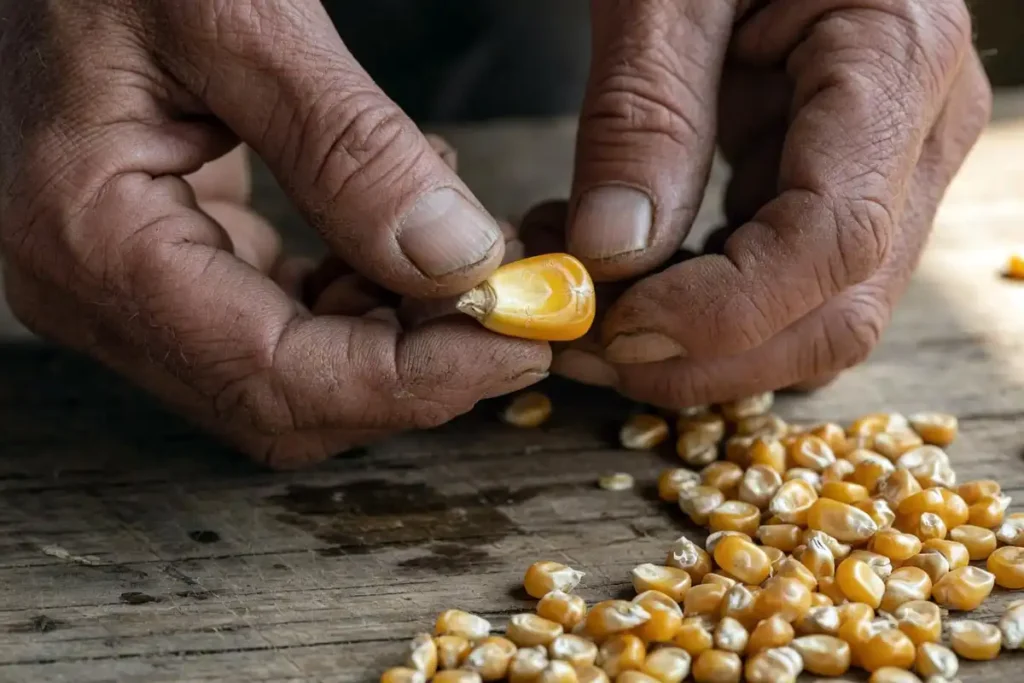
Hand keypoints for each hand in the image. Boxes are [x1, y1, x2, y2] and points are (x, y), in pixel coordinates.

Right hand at [0, 0, 549, 467]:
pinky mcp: (160, 260)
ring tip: (458, 252)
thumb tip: (456, 261)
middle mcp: (91, 288)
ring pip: (287, 375)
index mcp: (91, 239)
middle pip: (281, 400)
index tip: (518, 349)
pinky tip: (396, 237)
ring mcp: (123, 283)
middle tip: (506, 308)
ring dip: (392, 337)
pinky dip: (356, 303)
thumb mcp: (237, 15)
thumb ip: (348, 145)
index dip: (412, 382)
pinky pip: (274, 324)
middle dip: (410, 371)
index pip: (274, 375)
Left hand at [561, 0, 990, 405]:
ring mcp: (889, 168)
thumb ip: (645, 117)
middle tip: (582, 343)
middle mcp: (919, 132)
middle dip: (702, 357)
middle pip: (834, 312)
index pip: (832, 240)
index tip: (610, 328)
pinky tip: (622, 278)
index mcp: (897, 57)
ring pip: (813, 320)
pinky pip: (784, 287)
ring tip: (588, 301)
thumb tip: (609, 254)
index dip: (719, 313)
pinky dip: (697, 310)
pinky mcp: (840, 186)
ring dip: (694, 347)